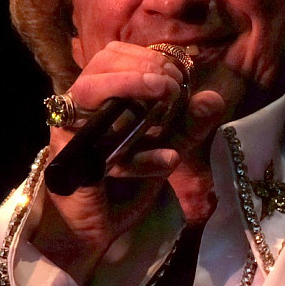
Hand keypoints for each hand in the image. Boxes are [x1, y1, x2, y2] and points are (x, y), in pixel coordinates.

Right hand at [31, 42, 224, 283]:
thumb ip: (188, 125)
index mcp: (100, 99)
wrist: (98, 231)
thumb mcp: (163, 150)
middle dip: (143, 68)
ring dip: (130, 87)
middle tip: (173, 88)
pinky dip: (138, 157)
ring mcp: (70, 134)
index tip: (179, 75)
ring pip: (88, 91)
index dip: (148, 57)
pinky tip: (168, 159)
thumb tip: (214, 98)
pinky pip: (100, 151)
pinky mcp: (70, 164)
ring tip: (166, 99)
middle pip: (99, 63)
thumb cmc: (125, 186)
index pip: (115, 54)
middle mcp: (79, 110)